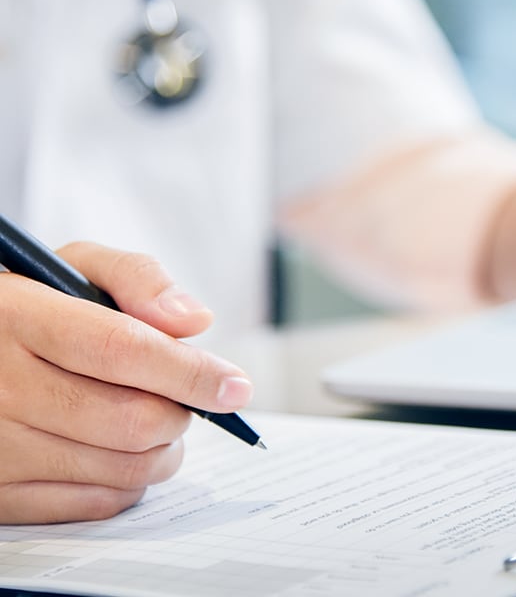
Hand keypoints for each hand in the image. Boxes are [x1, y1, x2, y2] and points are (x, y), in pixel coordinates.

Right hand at [0, 242, 252, 523]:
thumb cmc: (34, 308)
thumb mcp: (75, 269)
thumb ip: (138, 278)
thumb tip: (194, 322)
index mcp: (19, 317)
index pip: (122, 350)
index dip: (189, 372)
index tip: (237, 386)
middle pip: (129, 419)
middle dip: (181, 411)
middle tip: (185, 399)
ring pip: (120, 468)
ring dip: (165, 449)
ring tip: (161, 420)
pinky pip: (93, 503)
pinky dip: (131, 480)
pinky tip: (125, 450)